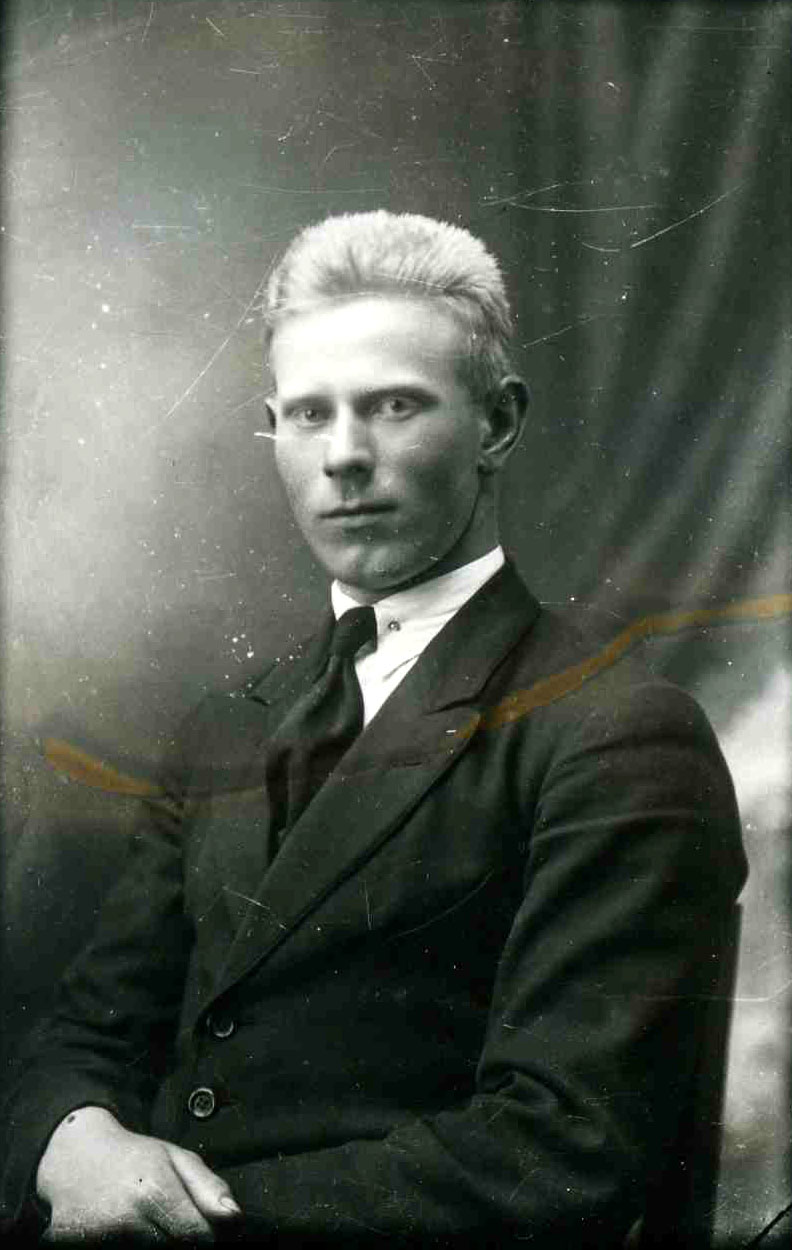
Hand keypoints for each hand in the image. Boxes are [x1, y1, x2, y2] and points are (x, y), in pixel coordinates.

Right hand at [36, 1106, 240, 1242]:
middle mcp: (126, 1221)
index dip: (207, 1234)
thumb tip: (235, 1218)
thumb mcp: (175, 1157)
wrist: (72, 1159)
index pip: (200, 1238)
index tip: (203, 1225)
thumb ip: (209, 1188)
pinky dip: (133, 1246)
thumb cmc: (133, 1157)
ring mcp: (100, 1241)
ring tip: (148, 1221)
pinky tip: (127, 1231)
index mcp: (154, 1191)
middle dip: (182, 1239)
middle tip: (170, 1218)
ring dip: (157, 1242)